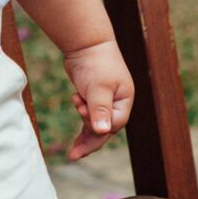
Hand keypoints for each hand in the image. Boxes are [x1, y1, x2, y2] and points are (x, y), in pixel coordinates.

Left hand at [62, 41, 133, 161]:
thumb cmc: (96, 62)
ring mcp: (106, 101)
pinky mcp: (93, 98)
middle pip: (105, 129)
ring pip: (96, 125)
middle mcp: (117, 103)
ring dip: (84, 131)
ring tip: (72, 151)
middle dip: (90, 141)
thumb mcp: (98, 87)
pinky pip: (89, 117)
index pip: (114, 124)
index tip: (81, 112)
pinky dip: (82, 119)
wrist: (86, 42)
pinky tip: (75, 115)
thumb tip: (103, 132)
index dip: (97, 126)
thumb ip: (100, 109)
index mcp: (124, 101)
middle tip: (73, 155)